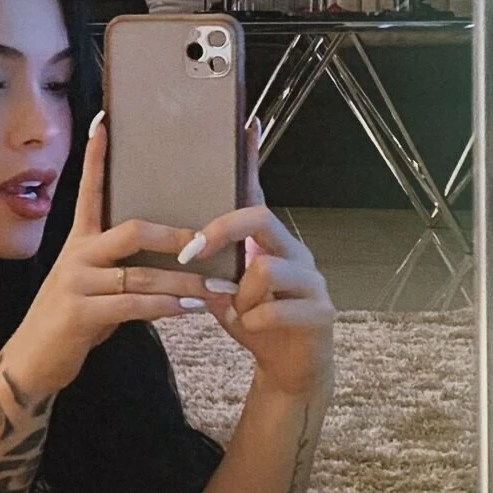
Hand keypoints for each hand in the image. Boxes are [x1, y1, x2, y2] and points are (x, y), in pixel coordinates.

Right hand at [2, 111, 211, 399]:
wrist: (33, 360)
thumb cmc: (72, 320)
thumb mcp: (93, 284)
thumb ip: (122, 266)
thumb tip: (170, 255)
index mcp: (79, 242)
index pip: (89, 191)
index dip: (95, 157)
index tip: (105, 121)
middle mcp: (76, 255)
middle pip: (130, 230)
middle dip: (173, 234)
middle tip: (208, 237)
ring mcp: (75, 283)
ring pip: (139, 273)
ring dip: (183, 281)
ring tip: (217, 287)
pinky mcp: (80, 314)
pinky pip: (133, 305)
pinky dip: (166, 307)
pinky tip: (191, 310)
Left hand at [186, 121, 335, 400]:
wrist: (288, 369)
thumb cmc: (254, 321)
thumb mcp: (222, 290)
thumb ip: (205, 264)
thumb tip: (170, 241)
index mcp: (268, 241)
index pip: (258, 192)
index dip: (252, 159)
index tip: (245, 122)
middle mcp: (294, 251)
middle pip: (260, 218)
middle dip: (221, 233)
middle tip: (192, 253)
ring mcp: (312, 280)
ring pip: (267, 268)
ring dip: (239, 294)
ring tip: (234, 311)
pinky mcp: (321, 312)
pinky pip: (278, 308)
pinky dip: (254, 320)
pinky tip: (249, 327)